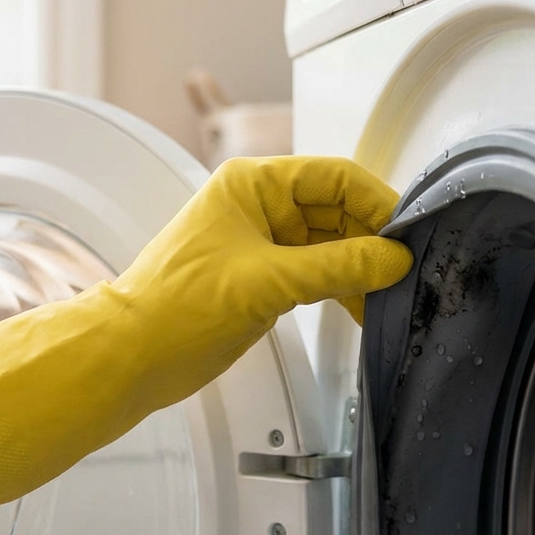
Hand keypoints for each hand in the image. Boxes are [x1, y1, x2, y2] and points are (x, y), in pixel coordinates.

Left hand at [0, 156, 413, 512]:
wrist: (128, 357)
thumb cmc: (173, 310)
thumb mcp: (268, 282)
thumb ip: (337, 267)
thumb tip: (391, 257)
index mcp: (251, 184)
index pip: (334, 176)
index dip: (376, 202)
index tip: (406, 233)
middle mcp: (256, 206)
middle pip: (335, 210)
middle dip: (370, 240)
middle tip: (403, 270)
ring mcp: (258, 242)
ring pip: (328, 244)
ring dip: (357, 268)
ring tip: (387, 294)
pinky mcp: (259, 277)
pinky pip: (313, 272)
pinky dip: (338, 287)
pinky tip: (360, 307)